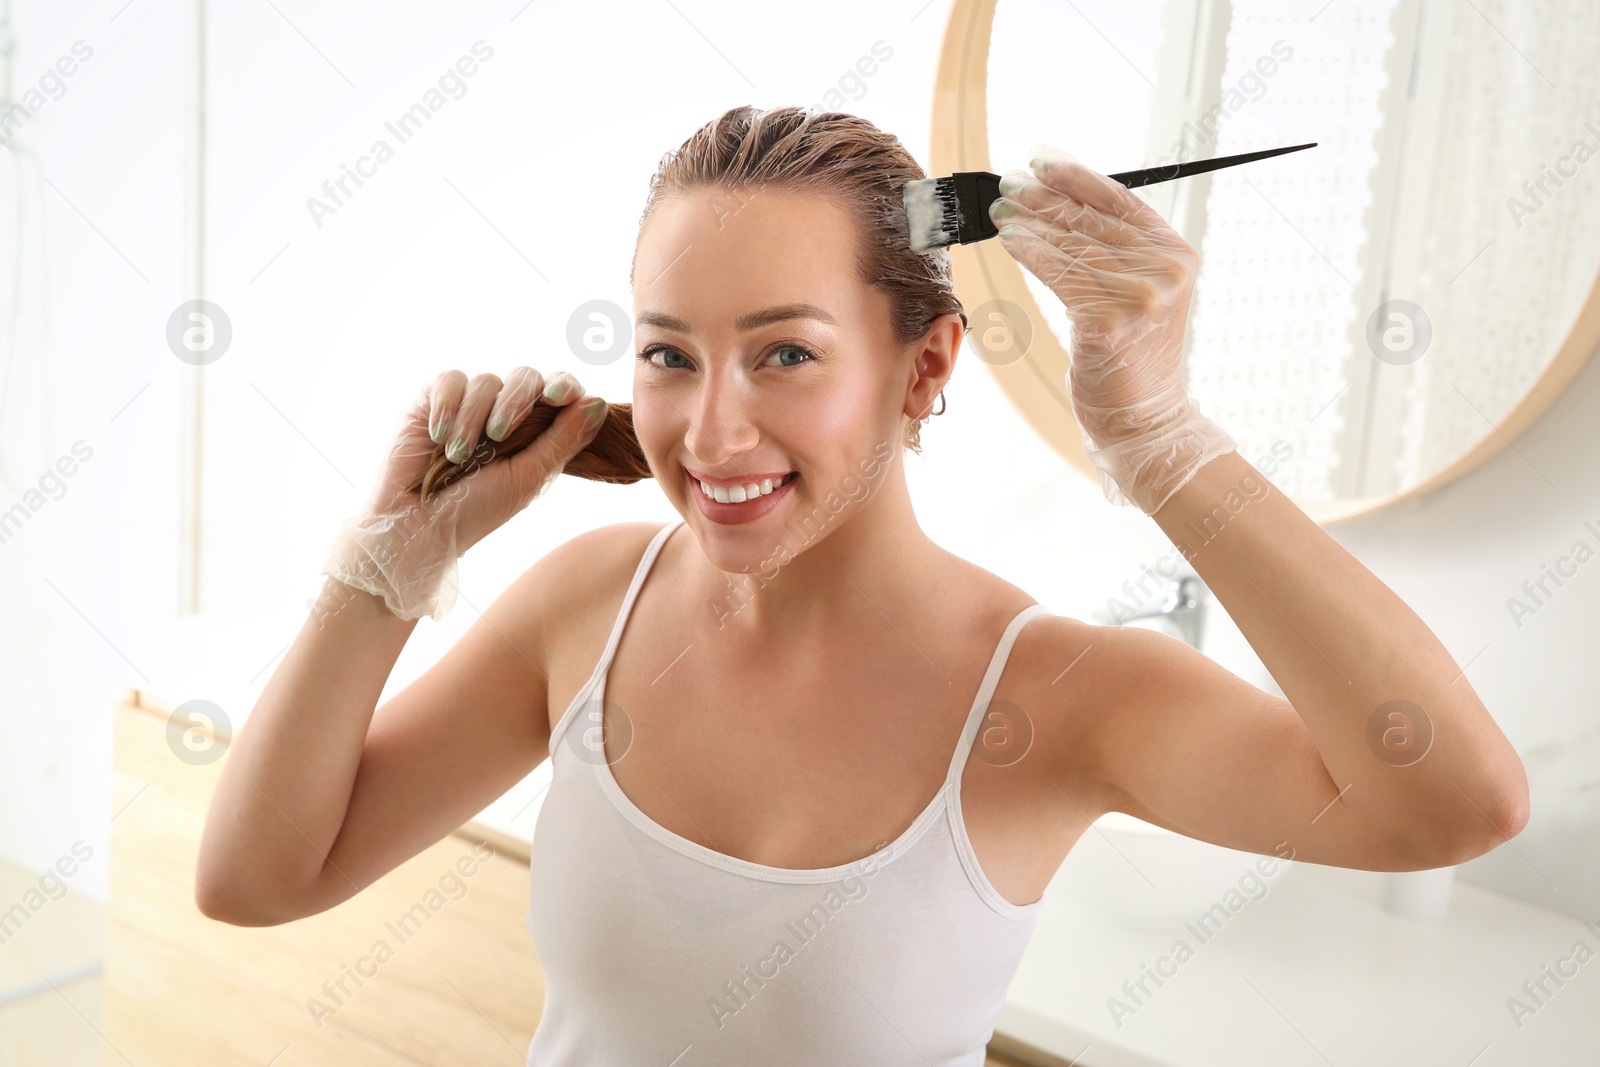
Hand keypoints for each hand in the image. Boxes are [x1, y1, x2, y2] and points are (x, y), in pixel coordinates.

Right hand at [323, 367, 607, 620]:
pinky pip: (449, 381)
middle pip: (525, 377)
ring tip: (459, 456)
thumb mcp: (528, 478)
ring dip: (474, 419)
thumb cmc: (476, 511)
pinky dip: (446, 406)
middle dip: (516, 401)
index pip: (559, 392)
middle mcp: (503, 413)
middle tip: (498, 434)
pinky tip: (438, 437)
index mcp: (535, 432)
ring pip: (486, 381)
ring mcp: (468, 405)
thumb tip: (596, 401)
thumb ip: (562, 440)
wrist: (418, 527)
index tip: (560, 397)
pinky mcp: (431, 401)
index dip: (564, 386)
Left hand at [988, 143, 1235, 513]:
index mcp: (1177, 254)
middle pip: (1092, 219)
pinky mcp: (1112, 321)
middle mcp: (1165, 270)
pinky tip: (1010, 241)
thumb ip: (1117, 252)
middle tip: (1007, 184)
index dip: (1077, 176)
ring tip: (999, 210)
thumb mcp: (1138, 295)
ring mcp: (1142, 295)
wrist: (1143, 418)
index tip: (1040, 159)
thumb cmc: (1130, 357)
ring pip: (1072, 245)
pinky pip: (1062, 276)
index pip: (1122, 200)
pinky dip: (1032, 253)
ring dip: (1031, 223)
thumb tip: (1060, 205)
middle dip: (1044, 197)